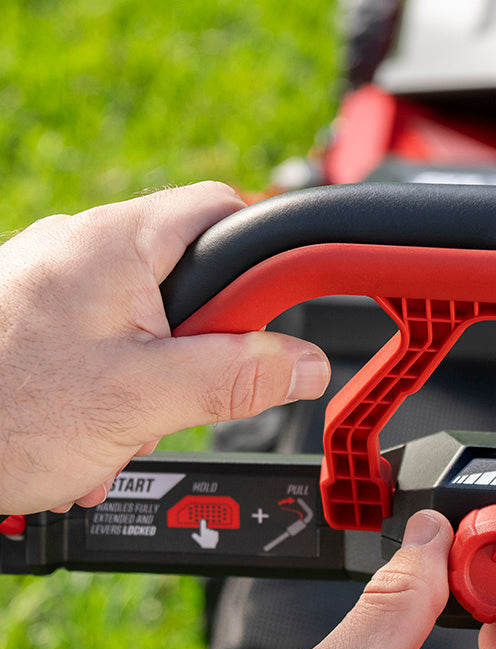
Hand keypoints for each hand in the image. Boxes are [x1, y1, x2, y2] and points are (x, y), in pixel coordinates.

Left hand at [0, 182, 330, 514]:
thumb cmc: (3, 413)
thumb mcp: (142, 400)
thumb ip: (235, 377)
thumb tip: (306, 365)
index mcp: (111, 246)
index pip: (222, 209)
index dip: (266, 253)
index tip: (286, 301)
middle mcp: (80, 252)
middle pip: (190, 277)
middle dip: (206, 345)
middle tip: (190, 392)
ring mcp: (56, 287)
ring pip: (151, 322)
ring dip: (159, 382)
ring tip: (126, 427)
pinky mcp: (39, 323)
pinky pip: (108, 345)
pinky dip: (118, 391)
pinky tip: (97, 432)